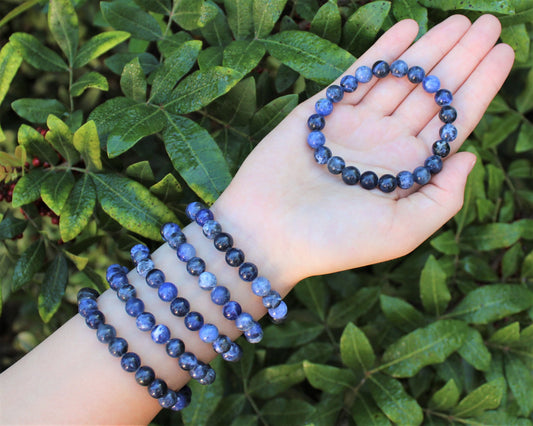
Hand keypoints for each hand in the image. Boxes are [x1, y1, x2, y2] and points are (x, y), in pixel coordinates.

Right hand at [214, 14, 513, 286]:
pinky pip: (357, 76)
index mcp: (406, 173)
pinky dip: (382, 52)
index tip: (504, 53)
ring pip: (399, 79)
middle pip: (430, 94)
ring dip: (429, 49)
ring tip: (460, 21)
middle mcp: (384, 145)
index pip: (451, 123)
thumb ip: (443, 198)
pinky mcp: (321, 112)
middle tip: (488, 24)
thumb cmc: (334, 241)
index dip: (480, 88)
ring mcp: (353, 126)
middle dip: (461, 59)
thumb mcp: (401, 232)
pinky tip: (408, 29)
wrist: (268, 235)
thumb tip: (470, 155)